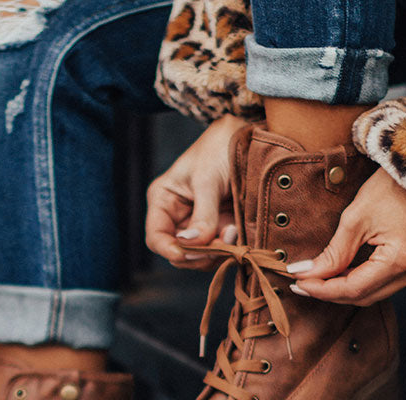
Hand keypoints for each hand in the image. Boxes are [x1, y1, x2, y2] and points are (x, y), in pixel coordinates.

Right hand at [145, 114, 246, 269]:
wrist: (248, 136)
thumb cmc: (219, 148)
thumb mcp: (208, 180)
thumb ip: (202, 216)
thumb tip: (189, 244)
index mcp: (164, 201)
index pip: (156, 238)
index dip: (170, 250)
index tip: (188, 254)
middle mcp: (178, 217)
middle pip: (179, 253)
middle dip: (199, 254)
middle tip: (220, 245)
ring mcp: (199, 225)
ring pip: (201, 256)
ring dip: (217, 252)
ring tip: (232, 231)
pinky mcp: (219, 228)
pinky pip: (219, 249)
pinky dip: (229, 247)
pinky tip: (237, 230)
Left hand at [287, 167, 405, 304]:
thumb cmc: (392, 186)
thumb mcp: (356, 218)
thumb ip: (332, 253)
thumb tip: (304, 274)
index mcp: (402, 258)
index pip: (354, 289)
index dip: (322, 290)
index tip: (298, 284)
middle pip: (364, 296)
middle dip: (330, 292)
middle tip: (303, 284)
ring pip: (374, 293)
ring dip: (345, 288)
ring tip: (319, 280)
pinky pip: (386, 284)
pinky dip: (362, 281)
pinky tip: (342, 274)